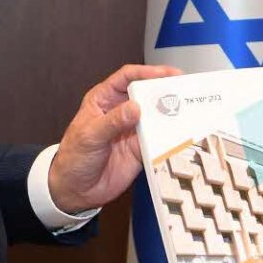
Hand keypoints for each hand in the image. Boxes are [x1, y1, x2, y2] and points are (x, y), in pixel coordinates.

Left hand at [47, 64, 179, 212]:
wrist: (76, 189)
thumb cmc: (74, 157)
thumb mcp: (89, 136)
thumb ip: (112, 122)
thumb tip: (135, 108)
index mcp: (104, 99)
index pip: (127, 78)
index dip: (146, 72)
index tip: (165, 73)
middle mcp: (121, 111)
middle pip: (146, 94)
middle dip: (165, 90)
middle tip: (184, 89)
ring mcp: (132, 129)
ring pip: (156, 115)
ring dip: (171, 113)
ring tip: (189, 110)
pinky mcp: (141, 148)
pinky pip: (158, 139)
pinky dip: (169, 136)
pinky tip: (180, 134)